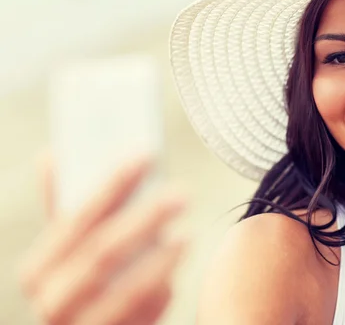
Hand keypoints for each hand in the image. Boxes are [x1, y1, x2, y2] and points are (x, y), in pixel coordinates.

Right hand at [18, 153, 188, 324]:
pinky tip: (175, 279)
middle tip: (182, 194)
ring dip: (160, 260)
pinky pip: (141, 318)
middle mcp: (51, 299)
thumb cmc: (81, 285)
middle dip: (145, 219)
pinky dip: (160, 296)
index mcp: (38, 267)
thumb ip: (65, 211)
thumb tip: (52, 155)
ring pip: (125, 290)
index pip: (77, 217)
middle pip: (103, 251)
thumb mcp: (66, 253)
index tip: (147, 154)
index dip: (113, 184)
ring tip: (187, 234)